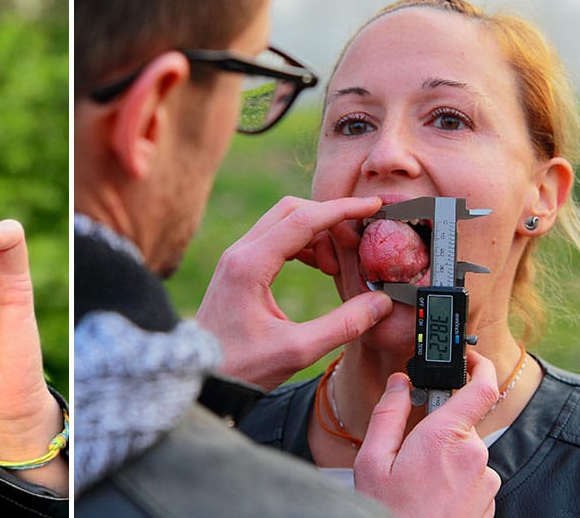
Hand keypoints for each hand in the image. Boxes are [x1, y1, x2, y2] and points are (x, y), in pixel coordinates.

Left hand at [197, 196, 391, 390]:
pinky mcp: (239, 267)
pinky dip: (303, 244)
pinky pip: (276, 238)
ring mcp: (237, 257)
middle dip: (330, 219)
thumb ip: (343, 325)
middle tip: (357, 245)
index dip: (342, 210)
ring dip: (317, 234)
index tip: (372, 206)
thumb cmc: (241, 366)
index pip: (303, 219)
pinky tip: (321, 267)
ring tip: (337, 268)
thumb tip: (380, 302)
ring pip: (284, 222)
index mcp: (250, 265)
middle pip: (292, 210)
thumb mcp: (297, 350)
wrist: (199, 374)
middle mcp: (240, 252)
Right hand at [354, 351, 500, 516]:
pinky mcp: (488, 501)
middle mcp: (474, 456)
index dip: (478, 366)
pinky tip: (428, 496)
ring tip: (414, 483)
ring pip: (464, 453)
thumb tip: (400, 382)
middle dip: (436, 430)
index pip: (480, 388)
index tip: (469, 358)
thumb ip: (389, 414)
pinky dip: (451, 480)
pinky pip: (471, 478)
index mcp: (445, 437)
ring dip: (442, 459)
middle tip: (407, 451)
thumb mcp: (373, 459)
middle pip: (460, 425)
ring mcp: (485, 481)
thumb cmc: (387, 510)